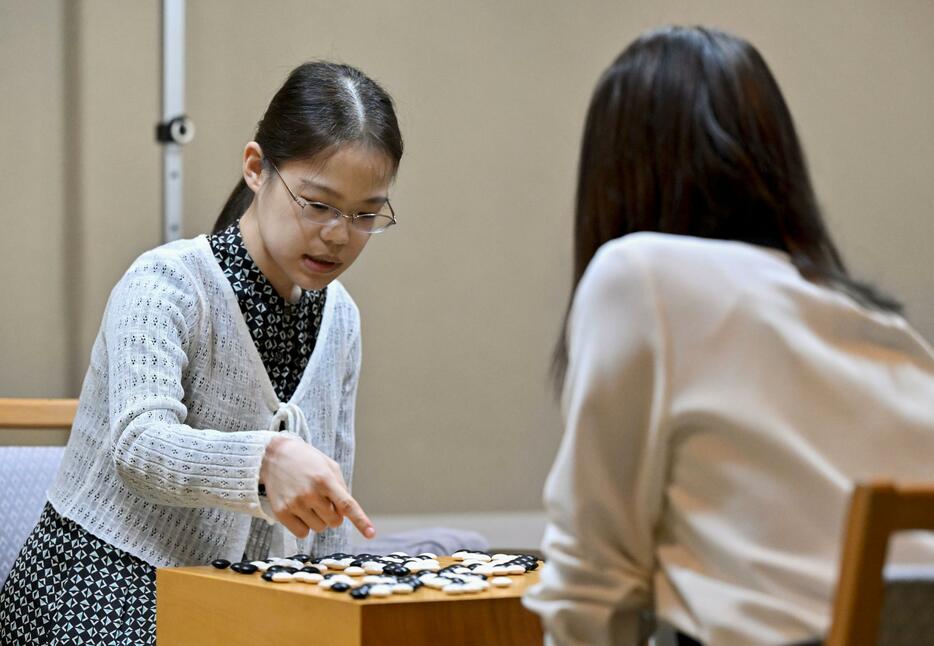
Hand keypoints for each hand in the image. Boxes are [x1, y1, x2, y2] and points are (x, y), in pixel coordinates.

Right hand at [259, 435, 375, 539]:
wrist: (274, 456)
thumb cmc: (307, 461)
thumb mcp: (329, 466)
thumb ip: (341, 488)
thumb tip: (347, 514)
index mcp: (325, 479)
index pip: (347, 505)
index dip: (360, 520)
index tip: (371, 534)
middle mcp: (310, 493)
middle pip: (334, 522)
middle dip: (334, 515)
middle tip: (325, 502)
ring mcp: (295, 504)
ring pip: (319, 529)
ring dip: (319, 520)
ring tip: (309, 503)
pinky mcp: (281, 512)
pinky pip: (302, 533)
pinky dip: (304, 527)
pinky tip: (300, 511)